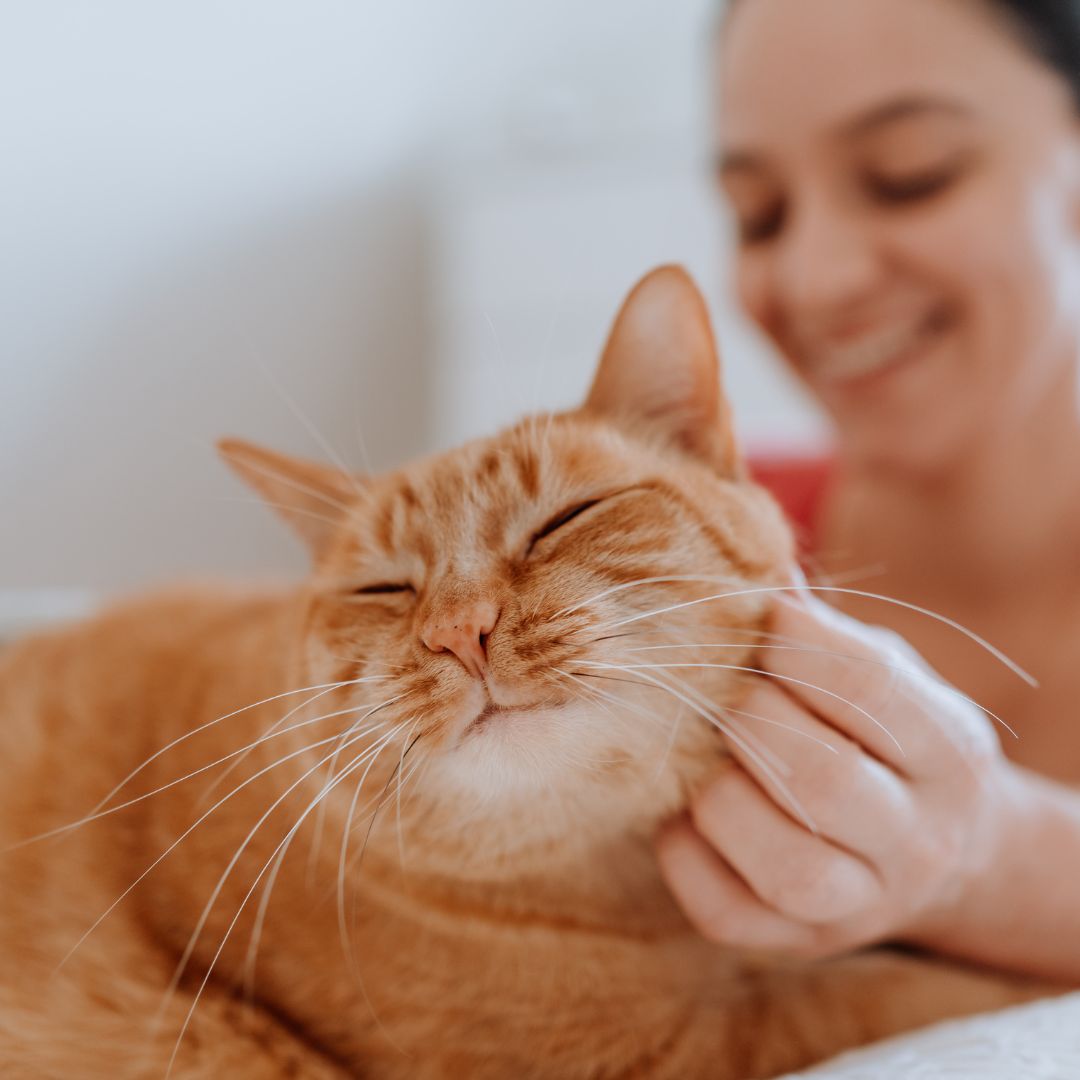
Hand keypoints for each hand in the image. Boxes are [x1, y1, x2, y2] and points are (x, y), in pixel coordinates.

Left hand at [656, 588, 1012, 958]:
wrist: (939, 851)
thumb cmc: (889, 737)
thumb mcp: (883, 674)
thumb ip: (820, 631)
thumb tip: (747, 561)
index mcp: (948, 753)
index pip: (868, 688)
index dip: (795, 643)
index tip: (757, 614)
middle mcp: (918, 839)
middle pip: (821, 779)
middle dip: (747, 716)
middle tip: (719, 687)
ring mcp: (862, 904)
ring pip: (783, 862)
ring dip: (718, 792)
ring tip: (701, 750)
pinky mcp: (800, 942)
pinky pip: (726, 910)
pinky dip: (686, 851)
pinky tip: (682, 808)